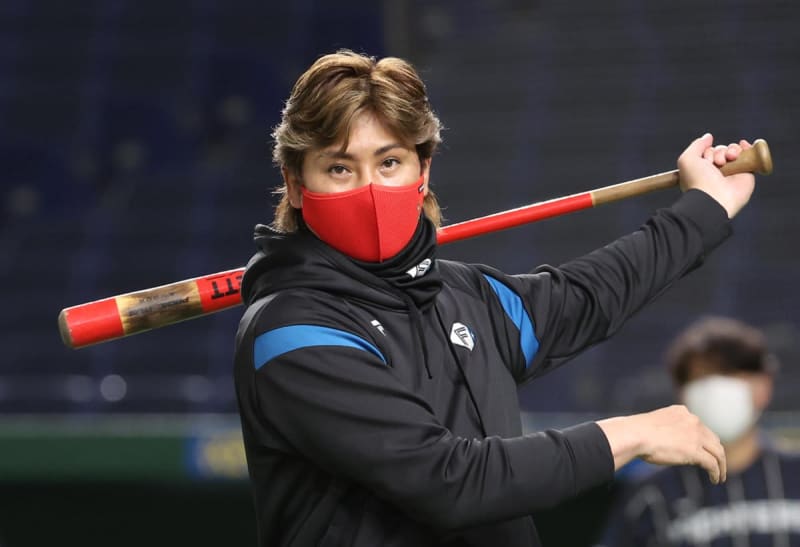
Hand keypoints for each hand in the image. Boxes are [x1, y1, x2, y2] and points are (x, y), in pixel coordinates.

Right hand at [597, 405, 726, 483]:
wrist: (635, 435)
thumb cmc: (636, 432)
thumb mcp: (654, 424)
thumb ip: (665, 429)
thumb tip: (662, 441)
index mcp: (682, 412)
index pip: (700, 427)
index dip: (705, 440)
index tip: (704, 451)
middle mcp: (692, 421)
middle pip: (713, 439)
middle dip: (716, 452)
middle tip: (717, 464)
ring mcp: (695, 436)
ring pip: (718, 452)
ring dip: (721, 465)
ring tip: (719, 476)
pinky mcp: (695, 451)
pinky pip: (712, 464)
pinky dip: (716, 473)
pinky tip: (715, 480)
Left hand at [677, 133, 755, 217]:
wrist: (714, 198)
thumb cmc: (698, 180)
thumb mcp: (688, 159)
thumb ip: (697, 145)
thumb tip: (709, 136)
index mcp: (703, 170)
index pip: (709, 152)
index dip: (708, 152)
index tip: (706, 160)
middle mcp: (718, 172)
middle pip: (722, 150)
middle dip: (720, 152)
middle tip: (718, 162)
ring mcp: (733, 173)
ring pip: (734, 151)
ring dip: (732, 150)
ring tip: (730, 159)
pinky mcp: (747, 174)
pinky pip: (749, 156)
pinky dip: (747, 148)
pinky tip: (743, 146)